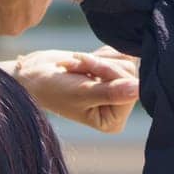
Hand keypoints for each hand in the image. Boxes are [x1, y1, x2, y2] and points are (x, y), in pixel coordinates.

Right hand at [0, 48, 139, 133]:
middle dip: (101, 66)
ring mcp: (116, 89)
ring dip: (97, 59)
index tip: (85, 75)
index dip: (109, 74)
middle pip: (130, 73)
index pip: (132, 88)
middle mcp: (118, 107)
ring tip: (77, 68)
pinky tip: (82, 63)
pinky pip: (119, 53)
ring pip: (125, 60)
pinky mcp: (112, 73)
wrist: (34, 75)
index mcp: (113, 121)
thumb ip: (110, 92)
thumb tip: (139, 89)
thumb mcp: (80, 92)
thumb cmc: (52, 90)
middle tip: (77, 70)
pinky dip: (99, 53)